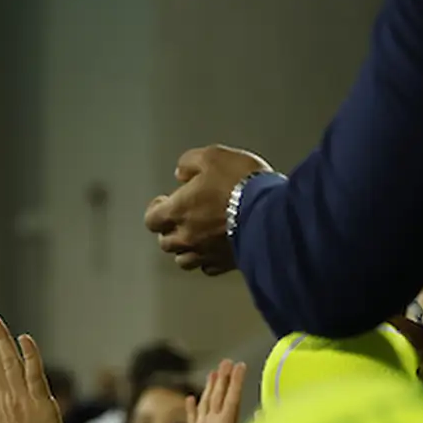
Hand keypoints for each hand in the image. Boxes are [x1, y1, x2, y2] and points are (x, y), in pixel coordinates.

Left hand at [145, 145, 272, 273]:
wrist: (271, 212)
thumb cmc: (240, 183)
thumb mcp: (213, 156)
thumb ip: (191, 163)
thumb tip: (182, 172)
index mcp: (178, 211)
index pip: (151, 220)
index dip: (155, 211)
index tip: (162, 203)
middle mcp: (187, 236)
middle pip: (165, 243)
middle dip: (170, 231)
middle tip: (179, 220)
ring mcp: (207, 253)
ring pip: (184, 260)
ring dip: (186, 249)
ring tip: (195, 238)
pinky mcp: (227, 264)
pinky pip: (210, 267)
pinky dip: (209, 259)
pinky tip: (215, 250)